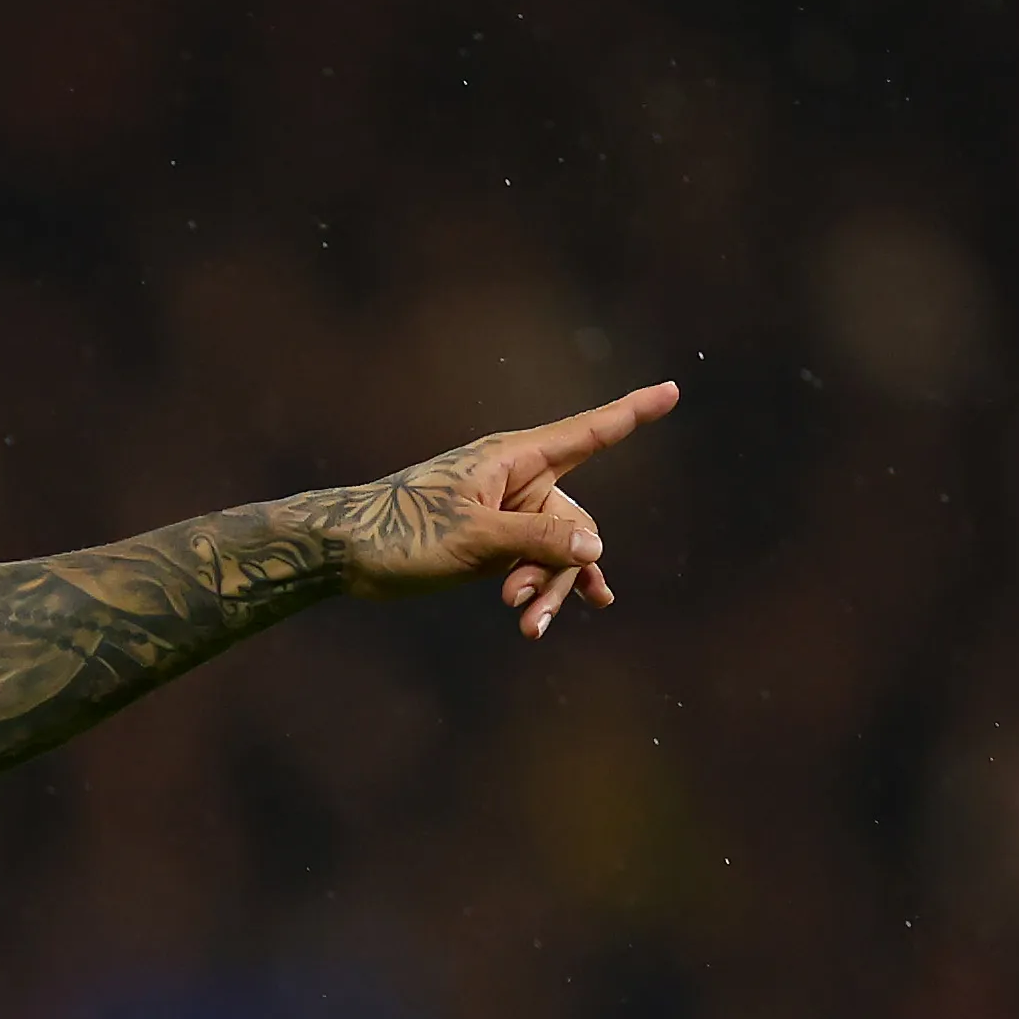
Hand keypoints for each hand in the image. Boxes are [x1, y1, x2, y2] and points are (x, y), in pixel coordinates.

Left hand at [291, 381, 678, 638]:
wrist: (345, 554)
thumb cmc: (400, 532)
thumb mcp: (474, 537)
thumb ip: (537, 539)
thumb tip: (594, 548)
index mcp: (513, 459)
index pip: (588, 432)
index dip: (632, 414)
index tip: (672, 392)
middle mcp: (516, 481)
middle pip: (574, 522)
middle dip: (558, 567)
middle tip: (521, 605)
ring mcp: (506, 514)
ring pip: (555, 552)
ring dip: (545, 588)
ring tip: (527, 626)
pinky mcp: (492, 544)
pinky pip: (534, 564)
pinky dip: (540, 589)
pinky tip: (550, 620)